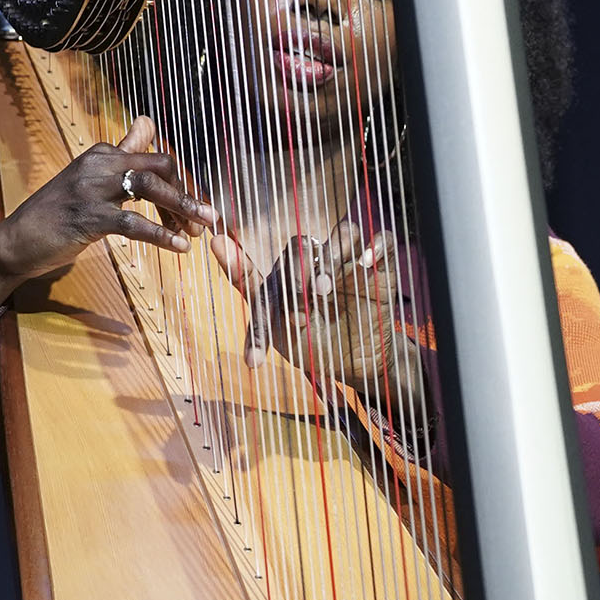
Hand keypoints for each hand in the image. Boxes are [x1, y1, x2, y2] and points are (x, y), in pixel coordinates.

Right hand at [0, 116, 218, 345]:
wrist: (15, 242)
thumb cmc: (57, 213)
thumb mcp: (91, 177)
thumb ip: (123, 151)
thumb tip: (148, 122)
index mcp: (103, 153)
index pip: (156, 157)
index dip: (179, 183)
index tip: (189, 209)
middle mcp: (98, 163)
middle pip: (159, 166)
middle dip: (186, 191)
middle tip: (203, 219)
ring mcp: (91, 189)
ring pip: (149, 188)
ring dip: (181, 208)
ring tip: (200, 229)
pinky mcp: (87, 217)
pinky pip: (133, 223)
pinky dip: (160, 235)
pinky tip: (178, 247)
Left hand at [209, 221, 422, 406]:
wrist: (354, 368)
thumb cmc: (310, 344)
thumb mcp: (274, 322)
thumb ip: (247, 281)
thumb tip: (215, 240)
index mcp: (295, 271)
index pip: (282, 261)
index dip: (276, 285)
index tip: (271, 313)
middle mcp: (322, 260)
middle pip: (308, 245)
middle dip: (298, 274)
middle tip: (297, 304)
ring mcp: (352, 262)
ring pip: (346, 232)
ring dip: (333, 256)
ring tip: (323, 289)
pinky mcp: (382, 269)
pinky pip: (384, 242)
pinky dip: (376, 246)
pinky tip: (366, 263)